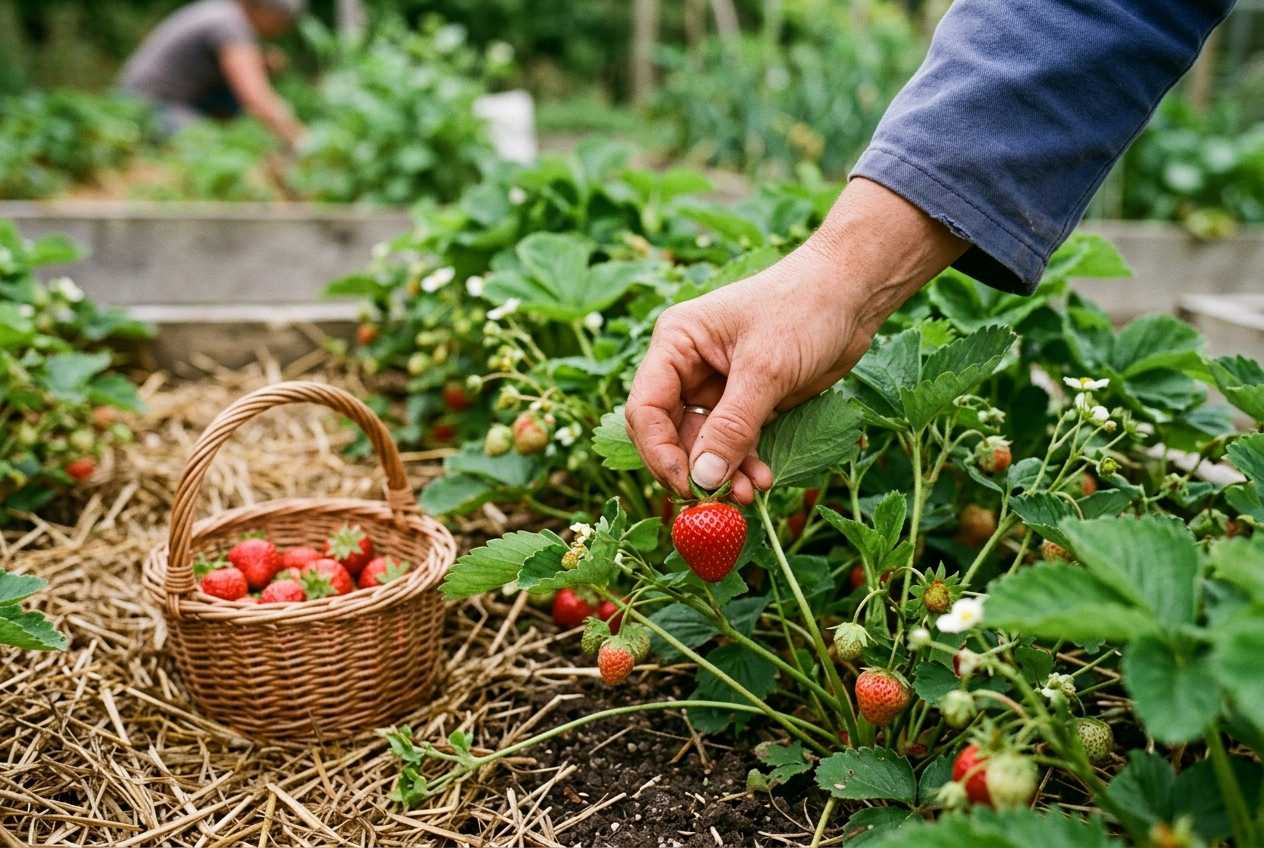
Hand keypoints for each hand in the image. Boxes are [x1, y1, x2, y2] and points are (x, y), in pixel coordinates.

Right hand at [626, 178, 966, 502]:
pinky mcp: (745, 401)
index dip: (659, 451)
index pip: (646, 407)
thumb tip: (703, 479)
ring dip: (723, 472)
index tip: (686, 485)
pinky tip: (763, 478)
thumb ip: (732, 427)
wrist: (852, 292)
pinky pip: (732, 443)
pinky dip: (744, 464)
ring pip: (702, 443)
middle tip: (720, 500)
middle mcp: (687, 366)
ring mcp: (715, 385)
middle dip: (694, 468)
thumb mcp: (766, 370)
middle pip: (669, 432)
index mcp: (676, 343)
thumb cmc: (803, 309)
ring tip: (752, 493)